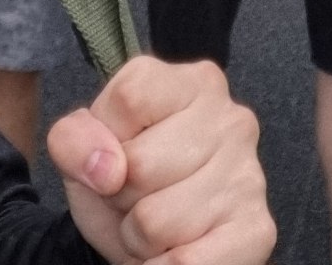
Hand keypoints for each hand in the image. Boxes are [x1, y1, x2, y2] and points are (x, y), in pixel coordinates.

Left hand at [48, 57, 274, 264]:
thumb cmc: (122, 179)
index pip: (131, 97)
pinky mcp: (257, 231)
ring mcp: (249, 176)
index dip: (105, 137)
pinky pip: (185, 263)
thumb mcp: (84, 150)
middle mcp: (231, 120)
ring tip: (154, 224)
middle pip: (140, 165)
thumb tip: (107, 170)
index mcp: (190, 83)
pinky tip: (173, 251)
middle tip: (137, 196)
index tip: (114, 152)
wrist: (151, 239)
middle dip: (120, 194)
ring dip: (139, 237)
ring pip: (156, 221)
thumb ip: (74, 141)